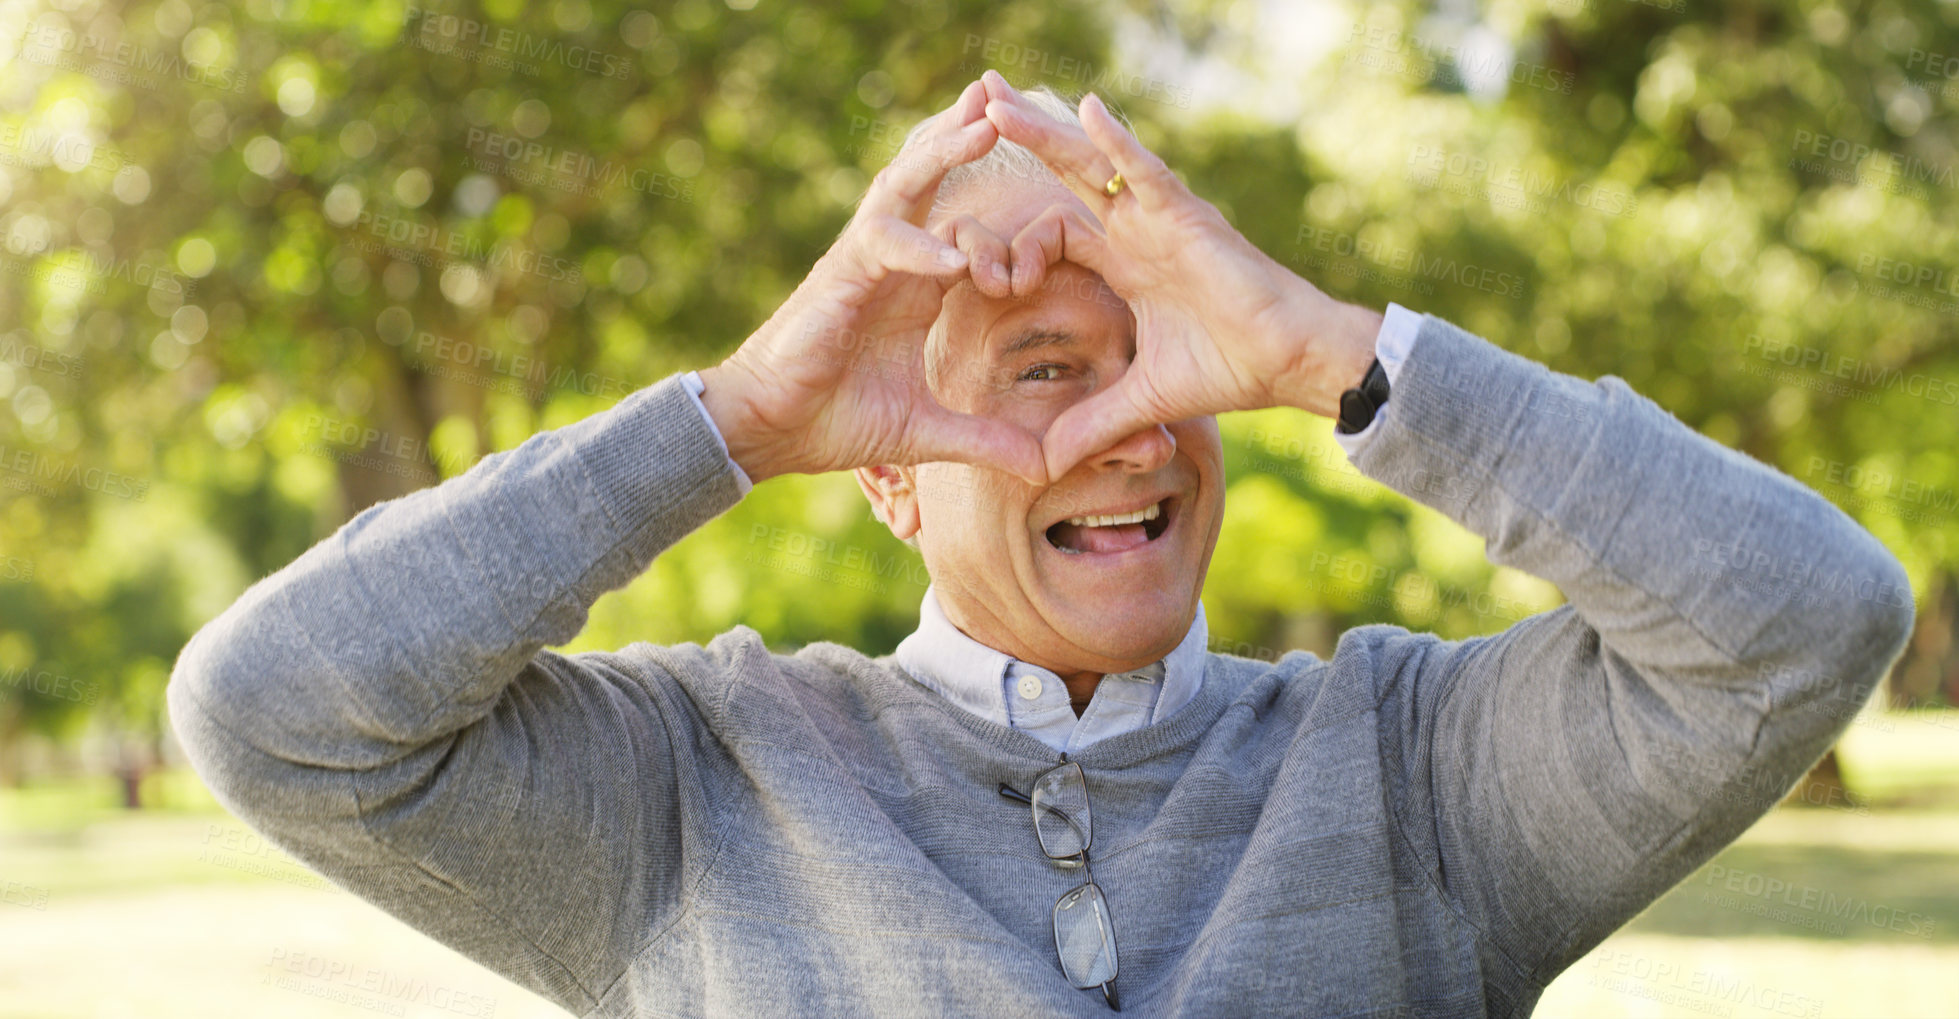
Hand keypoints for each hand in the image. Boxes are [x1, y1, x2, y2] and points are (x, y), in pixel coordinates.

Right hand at [698, 80, 1047, 485]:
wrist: (768, 433)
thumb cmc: (835, 421)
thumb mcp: (928, 433)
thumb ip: (988, 440)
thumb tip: (1046, 468)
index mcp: (917, 287)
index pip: (968, 229)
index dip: (1009, 228)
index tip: (1050, 243)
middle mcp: (893, 262)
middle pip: (933, 182)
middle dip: (966, 138)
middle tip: (1007, 96)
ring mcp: (863, 262)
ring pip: (905, 190)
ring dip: (944, 155)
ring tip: (984, 123)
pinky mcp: (837, 278)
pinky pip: (882, 244)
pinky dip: (919, 248)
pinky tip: (956, 261)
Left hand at [978, 71, 1381, 478]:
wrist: (1291, 363)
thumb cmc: (1233, 370)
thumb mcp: (1143, 400)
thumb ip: (1093, 424)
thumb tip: (1044, 466)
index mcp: (1125, 265)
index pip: (1054, 235)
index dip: (1016, 249)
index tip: (991, 279)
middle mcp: (1137, 232)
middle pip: (1064, 179)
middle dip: (1020, 143)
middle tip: (970, 104)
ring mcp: (1160, 219)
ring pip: (1091, 165)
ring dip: (1043, 132)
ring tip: (995, 97)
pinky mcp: (1187, 217)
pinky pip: (1145, 172)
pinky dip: (1118, 143)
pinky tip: (1087, 110)